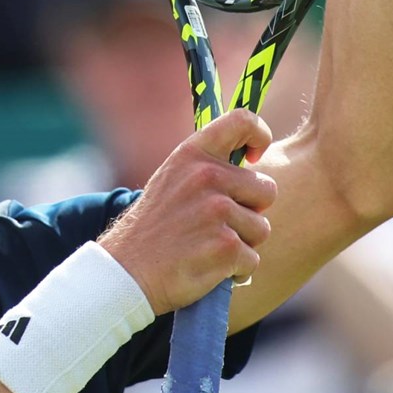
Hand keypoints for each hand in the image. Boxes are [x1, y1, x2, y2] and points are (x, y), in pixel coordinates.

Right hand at [100, 110, 279, 314]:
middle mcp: (207, 176)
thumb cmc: (154, 228)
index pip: (242, 121)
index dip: (260, 135)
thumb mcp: (172, 180)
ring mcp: (217, 211)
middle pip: (266, 190)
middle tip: (219, 226)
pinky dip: (236, 271)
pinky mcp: (225, 246)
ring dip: (243, 244)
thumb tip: (250, 159)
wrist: (125, 272)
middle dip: (251, 212)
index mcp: (193, 154)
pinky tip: (209, 268)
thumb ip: (206, 166)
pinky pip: (252, 259)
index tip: (254, 158)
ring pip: (262, 228)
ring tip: (208, 248)